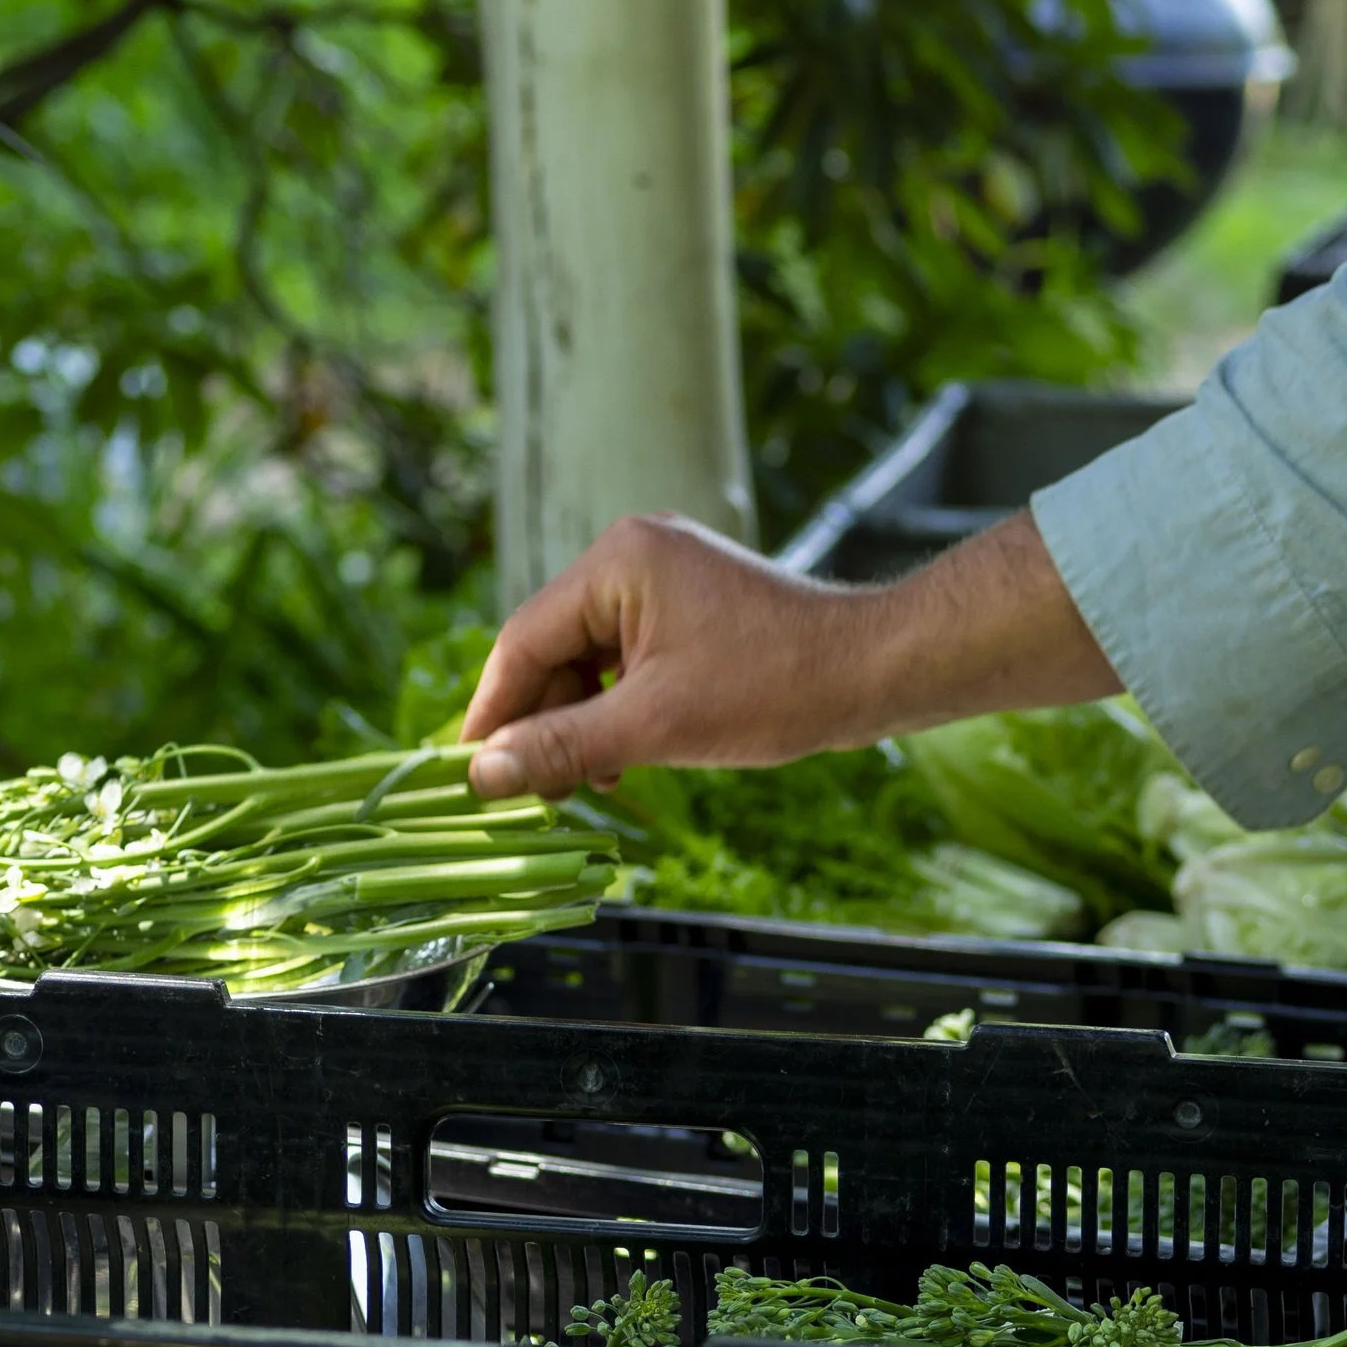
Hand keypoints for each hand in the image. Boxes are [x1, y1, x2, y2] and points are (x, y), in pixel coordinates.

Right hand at [462, 509, 1118, 799]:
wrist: (875, 671)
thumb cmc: (774, 688)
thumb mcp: (655, 726)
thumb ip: (561, 746)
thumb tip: (482, 776)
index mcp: (617, 561)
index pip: (524, 640)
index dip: (493, 711)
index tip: (470, 771)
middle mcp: (633, 554)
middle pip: (552, 648)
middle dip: (542, 722)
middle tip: (530, 791)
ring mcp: (663, 577)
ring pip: (588, 659)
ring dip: (579, 722)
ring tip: (585, 782)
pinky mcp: (688, 606)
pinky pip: (625, 658)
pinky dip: (615, 708)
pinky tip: (621, 758)